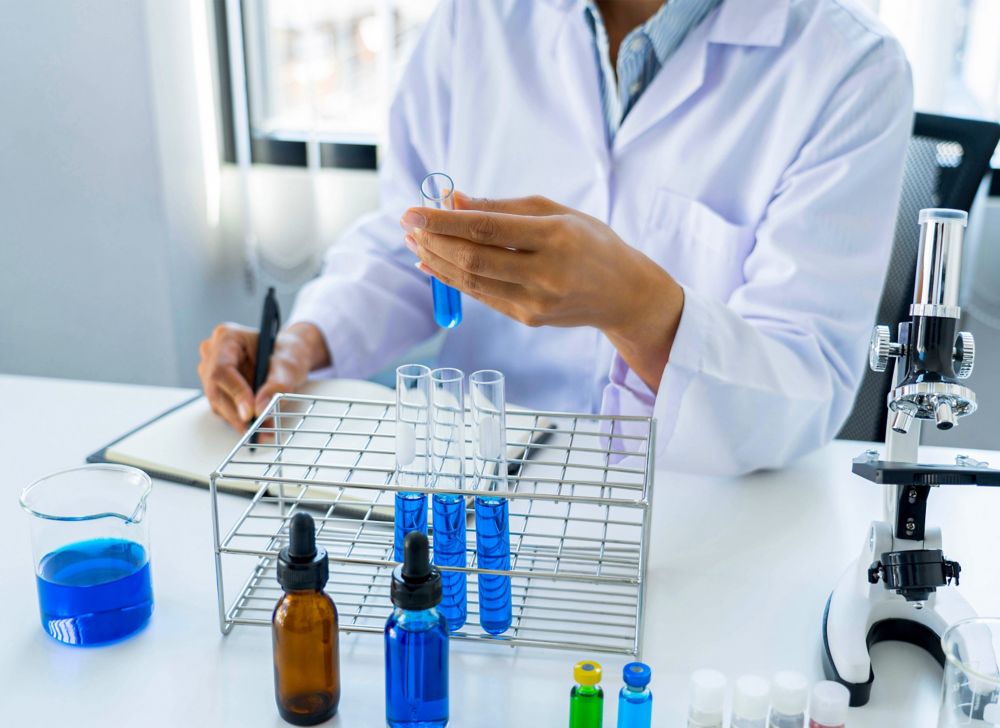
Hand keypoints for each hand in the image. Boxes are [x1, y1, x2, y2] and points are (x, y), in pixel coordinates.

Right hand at [197, 321, 328, 431]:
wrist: (286, 354)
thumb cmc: (286, 352)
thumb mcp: (288, 365)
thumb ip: (276, 385)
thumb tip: (261, 407)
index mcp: (227, 337)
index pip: (222, 370)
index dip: (235, 393)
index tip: (251, 413)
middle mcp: (213, 353)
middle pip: (216, 390)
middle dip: (238, 414)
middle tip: (259, 429)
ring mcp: (210, 370)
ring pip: (218, 403)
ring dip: (241, 420)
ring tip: (265, 429)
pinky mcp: (216, 387)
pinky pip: (224, 408)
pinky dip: (241, 419)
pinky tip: (259, 425)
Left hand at [400, 193, 683, 390]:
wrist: (624, 294)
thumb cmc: (590, 243)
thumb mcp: (555, 212)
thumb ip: (502, 208)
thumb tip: (452, 201)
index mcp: (556, 237)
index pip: (486, 228)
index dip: (443, 221)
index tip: (412, 211)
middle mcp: (546, 273)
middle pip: (473, 259)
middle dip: (433, 242)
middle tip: (408, 226)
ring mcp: (536, 302)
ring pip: (472, 281)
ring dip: (437, 261)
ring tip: (415, 242)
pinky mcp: (528, 319)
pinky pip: (482, 296)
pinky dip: (452, 279)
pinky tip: (433, 264)